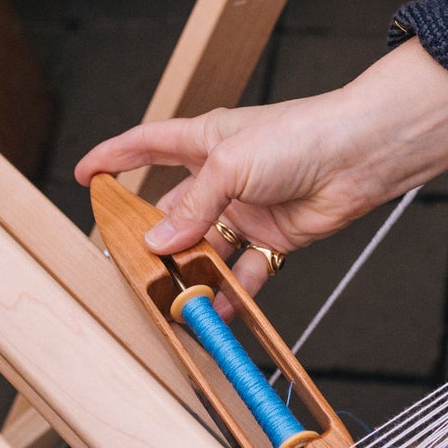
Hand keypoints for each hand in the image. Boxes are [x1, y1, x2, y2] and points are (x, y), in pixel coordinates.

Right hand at [75, 40, 447, 295]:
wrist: (361, 155)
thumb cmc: (299, 137)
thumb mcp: (230, 164)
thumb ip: (192, 205)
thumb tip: (157, 242)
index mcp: (205, 140)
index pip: (147, 145)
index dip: (115, 158)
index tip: (86, 176)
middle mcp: (223, 175)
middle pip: (174, 210)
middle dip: (152, 239)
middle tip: (131, 267)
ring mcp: (248, 208)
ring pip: (206, 247)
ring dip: (191, 273)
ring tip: (171, 299)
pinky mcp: (274, 238)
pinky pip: (244, 270)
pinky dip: (231, 292)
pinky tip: (215, 310)